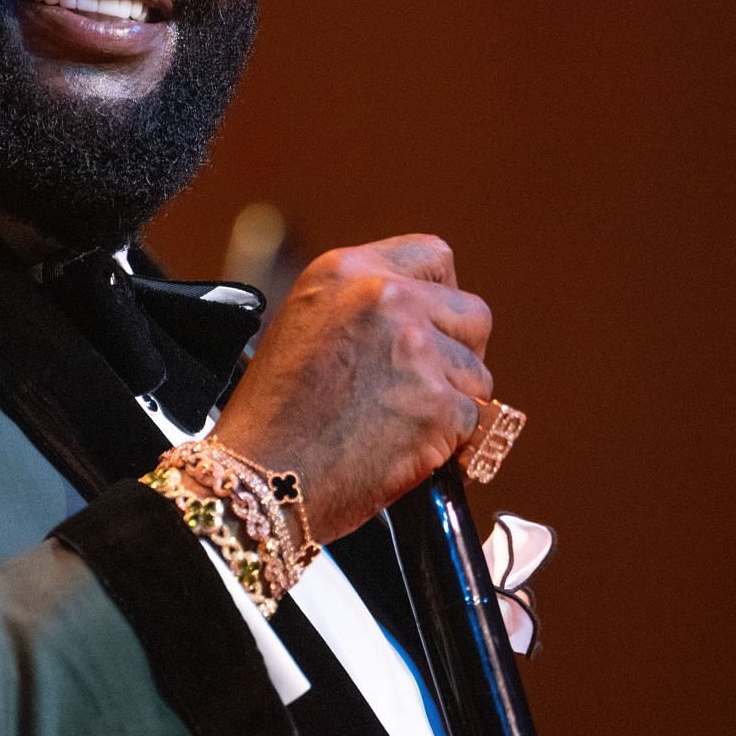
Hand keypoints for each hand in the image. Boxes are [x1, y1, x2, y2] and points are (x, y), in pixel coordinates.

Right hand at [212, 234, 493, 548]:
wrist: (258, 479)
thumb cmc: (274, 419)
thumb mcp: (305, 325)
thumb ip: (363, 309)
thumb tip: (424, 321)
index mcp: (346, 271)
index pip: (434, 256)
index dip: (441, 297)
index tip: (434, 326)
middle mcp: (384, 297)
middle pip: (471, 314)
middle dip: (458, 353)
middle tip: (426, 386)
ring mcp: (414, 348)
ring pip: (477, 373)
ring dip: (454, 403)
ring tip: (401, 425)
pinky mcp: (436, 402)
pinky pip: (474, 420)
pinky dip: (451, 443)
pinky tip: (407, 450)